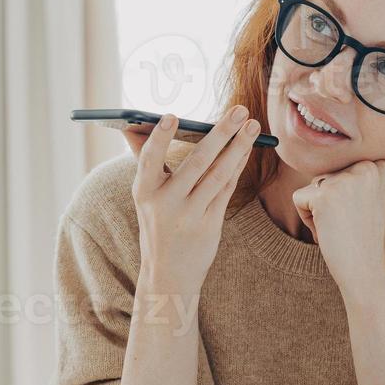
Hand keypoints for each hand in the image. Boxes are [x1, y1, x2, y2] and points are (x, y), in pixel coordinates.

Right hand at [122, 105, 261, 295]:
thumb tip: (132, 124)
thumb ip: (145, 161)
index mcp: (143, 192)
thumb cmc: (157, 225)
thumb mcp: (145, 197)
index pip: (150, 160)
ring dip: (238, 147)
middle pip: (197, 162)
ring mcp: (190, 215)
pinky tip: (246, 148)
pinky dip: (236, 166)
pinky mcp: (210, 225)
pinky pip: (226, 189)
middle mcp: (166, 204)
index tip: (172, 116)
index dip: (160, 138)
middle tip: (239, 110)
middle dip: (221, 133)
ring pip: (219, 174)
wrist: (168, 274)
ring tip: (251, 124)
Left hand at [290, 159, 384, 300]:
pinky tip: (327, 232)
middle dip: (332, 201)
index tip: (360, 216)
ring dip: (319, 209)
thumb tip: (369, 165)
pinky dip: (307, 219)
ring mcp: (345, 179)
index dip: (348, 195)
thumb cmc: (375, 241)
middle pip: (329, 175)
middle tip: (349, 224)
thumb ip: (376, 181)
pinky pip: (299, 199)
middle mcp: (366, 167)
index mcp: (382, 165)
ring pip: (314, 186)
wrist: (366, 269)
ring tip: (340, 228)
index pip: (346, 169)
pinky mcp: (324, 194)